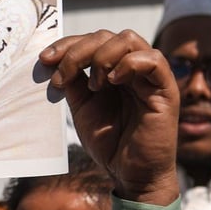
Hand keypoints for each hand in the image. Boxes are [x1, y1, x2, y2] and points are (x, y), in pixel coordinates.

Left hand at [41, 30, 179, 205]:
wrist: (129, 174)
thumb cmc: (109, 142)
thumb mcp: (82, 107)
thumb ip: (72, 82)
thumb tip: (52, 59)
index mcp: (112, 70)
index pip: (92, 41)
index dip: (67, 44)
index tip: (44, 59)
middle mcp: (132, 69)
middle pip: (106, 36)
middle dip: (77, 50)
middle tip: (62, 76)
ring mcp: (150, 77)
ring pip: (128, 39)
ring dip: (101, 56)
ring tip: (93, 86)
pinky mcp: (166, 90)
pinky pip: (153, 60)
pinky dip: (128, 64)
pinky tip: (111, 82)